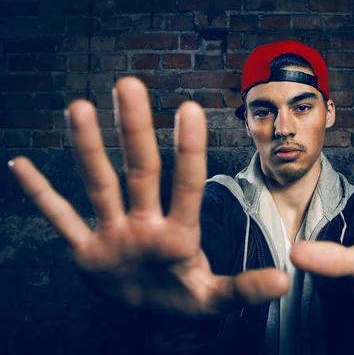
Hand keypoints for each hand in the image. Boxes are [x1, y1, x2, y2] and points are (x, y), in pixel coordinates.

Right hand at [9, 77, 287, 315]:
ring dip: (87, 149)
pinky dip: (40, 196)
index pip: (187, 183)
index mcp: (178, 232)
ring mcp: (113, 233)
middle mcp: (144, 223)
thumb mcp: (213, 299)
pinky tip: (20, 166)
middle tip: (129, 84)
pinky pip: (60, 220)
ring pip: (98, 183)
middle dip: (135, 130)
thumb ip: (245, 289)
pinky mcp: (86, 251)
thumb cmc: (181, 297)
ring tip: (78, 107)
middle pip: (140, 170)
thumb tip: (286, 281)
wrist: (148, 310)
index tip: (189, 108)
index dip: (189, 149)